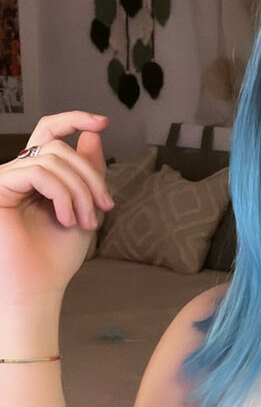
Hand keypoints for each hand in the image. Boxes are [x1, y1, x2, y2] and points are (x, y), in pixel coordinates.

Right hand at [0, 112, 112, 304]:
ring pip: (53, 160)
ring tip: (86, 222)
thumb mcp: (85, 207)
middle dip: (90, 176)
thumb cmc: (57, 255)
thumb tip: (92, 133)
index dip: (74, 120)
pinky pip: (39, 173)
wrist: (39, 286)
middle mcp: (19, 172)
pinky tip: (67, 219)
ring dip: (79, 191)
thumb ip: (88, 171)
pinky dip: (61, 194)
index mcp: (37, 174)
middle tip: (105, 206)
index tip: (102, 122)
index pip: (50, 133)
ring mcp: (7, 179)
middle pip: (60, 147)